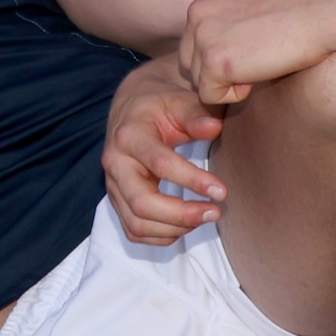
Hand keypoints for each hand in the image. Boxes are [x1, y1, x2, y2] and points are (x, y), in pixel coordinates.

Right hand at [102, 56, 230, 236]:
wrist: (132, 107)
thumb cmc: (159, 103)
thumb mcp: (177, 100)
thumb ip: (195, 114)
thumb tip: (214, 128)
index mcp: (129, 135)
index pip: (160, 165)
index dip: (192, 181)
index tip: (222, 191)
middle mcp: (115, 163)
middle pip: (141, 203)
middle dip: (181, 214)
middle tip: (215, 212)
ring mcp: (113, 185)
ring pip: (136, 222)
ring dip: (174, 228)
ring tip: (204, 218)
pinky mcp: (117, 199)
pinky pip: (133, 230)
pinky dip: (160, 236)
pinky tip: (185, 225)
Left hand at [179, 0, 335, 106]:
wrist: (324, 10)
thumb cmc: (301, 8)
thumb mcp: (254, 1)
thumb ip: (230, 17)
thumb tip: (225, 43)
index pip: (195, 38)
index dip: (223, 52)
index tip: (253, 49)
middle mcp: (196, 11)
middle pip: (190, 60)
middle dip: (218, 71)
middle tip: (256, 63)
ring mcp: (202, 36)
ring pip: (198, 80)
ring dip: (227, 83)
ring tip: (261, 65)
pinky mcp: (214, 62)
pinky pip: (209, 96)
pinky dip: (233, 96)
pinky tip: (257, 77)